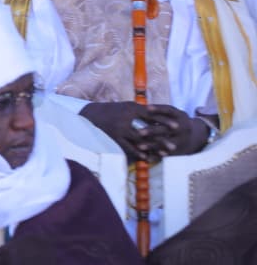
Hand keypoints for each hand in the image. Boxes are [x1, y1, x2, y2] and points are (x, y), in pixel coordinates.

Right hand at [79, 101, 204, 161]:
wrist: (89, 115)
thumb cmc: (109, 110)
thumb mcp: (124, 106)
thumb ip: (138, 111)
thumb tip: (155, 114)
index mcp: (131, 107)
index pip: (152, 115)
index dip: (165, 120)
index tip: (177, 126)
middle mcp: (126, 118)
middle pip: (149, 130)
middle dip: (162, 139)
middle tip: (174, 146)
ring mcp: (119, 128)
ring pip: (140, 140)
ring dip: (153, 148)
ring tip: (164, 154)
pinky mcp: (113, 137)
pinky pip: (128, 147)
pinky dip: (138, 152)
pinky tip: (146, 157)